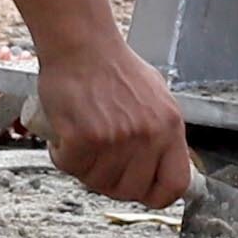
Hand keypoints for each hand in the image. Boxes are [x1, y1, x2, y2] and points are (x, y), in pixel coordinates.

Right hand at [31, 32, 194, 209]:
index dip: (156, 195)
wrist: (81, 42)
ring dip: (84, 167)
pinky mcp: (86, 137)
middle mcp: (148, 134)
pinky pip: (72, 167)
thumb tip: (163, 165)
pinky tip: (65, 136)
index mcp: (170, 125)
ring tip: (81, 140)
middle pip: (131, 191)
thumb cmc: (112, 65)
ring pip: (98, 182)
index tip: (142, 191)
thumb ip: (161, 132)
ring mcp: (118, 138)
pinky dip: (62, 156)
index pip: (175, 184)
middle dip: (111, 183)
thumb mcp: (155, 96)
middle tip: (99, 162)